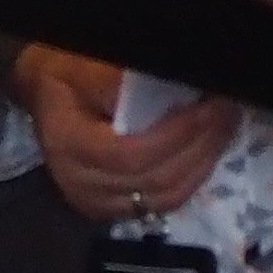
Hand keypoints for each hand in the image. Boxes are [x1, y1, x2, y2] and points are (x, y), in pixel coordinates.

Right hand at [12, 44, 236, 219]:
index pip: (130, 154)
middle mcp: (79, 182)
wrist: (45, 94)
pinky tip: (204, 153)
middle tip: (227, 113)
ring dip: (201, 164)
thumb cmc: (65, 72)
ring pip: (163, 198)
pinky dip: (190, 180)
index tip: (208, 107)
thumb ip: (115, 79)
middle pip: (154, 180)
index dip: (176, 135)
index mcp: (68, 143)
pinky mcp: (112, 209)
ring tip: (222, 129)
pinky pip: (161, 205)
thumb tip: (164, 87)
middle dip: (199, 147)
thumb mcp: (83, 63)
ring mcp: (96, 202)